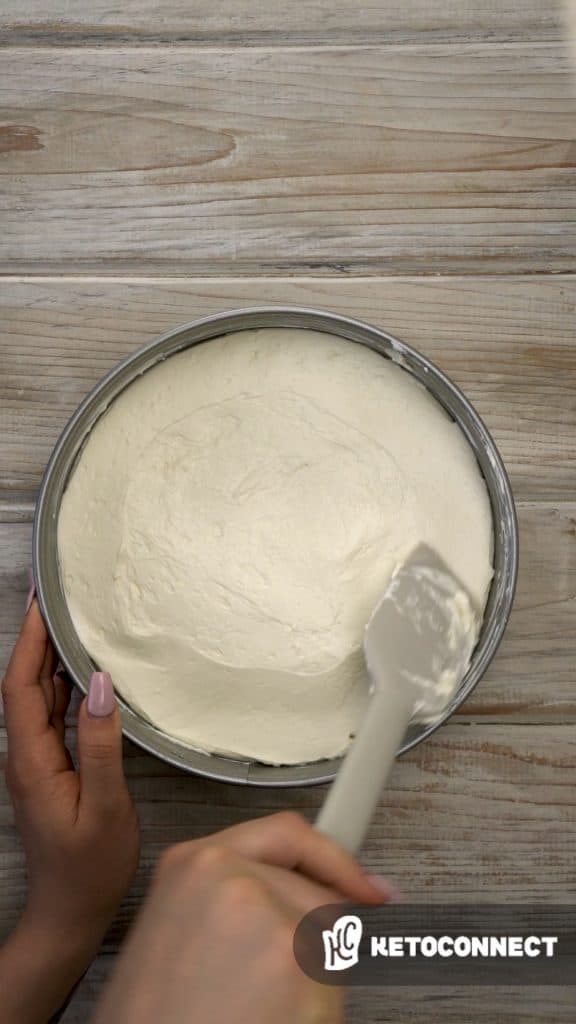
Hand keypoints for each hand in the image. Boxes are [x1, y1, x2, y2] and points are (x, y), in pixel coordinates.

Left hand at [1, 598, 139, 1021]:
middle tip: (56, 596)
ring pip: (37, 697)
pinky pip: (52, 714)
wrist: (69, 912)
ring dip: (48, 657)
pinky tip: (82, 671)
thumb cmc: (90, 867)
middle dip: (36, 638)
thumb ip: (101, 745)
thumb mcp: (104, 807)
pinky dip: (63, 685)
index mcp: (31, 759)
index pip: (21, 686)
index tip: (42, 602)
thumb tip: (101, 684)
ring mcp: (36, 761)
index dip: (29, 641)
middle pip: (24, 683)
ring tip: (68, 620)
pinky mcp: (50, 768)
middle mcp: (26, 754)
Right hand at [92, 812, 391, 1023]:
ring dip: (314, 978)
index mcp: (193, 865)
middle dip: (322, 935)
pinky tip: (271, 1021)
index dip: (333, 859)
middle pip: (320, 894)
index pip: (288, 834)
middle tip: (293, 978)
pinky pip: (335, 984)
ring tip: (259, 1009)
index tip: (362, 881)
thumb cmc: (157, 1017)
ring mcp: (272, 922)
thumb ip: (234, 897)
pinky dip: (318, 1010)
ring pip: (333, 941)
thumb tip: (302, 897)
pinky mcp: (301, 972)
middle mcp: (233, 881)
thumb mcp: (176, 933)